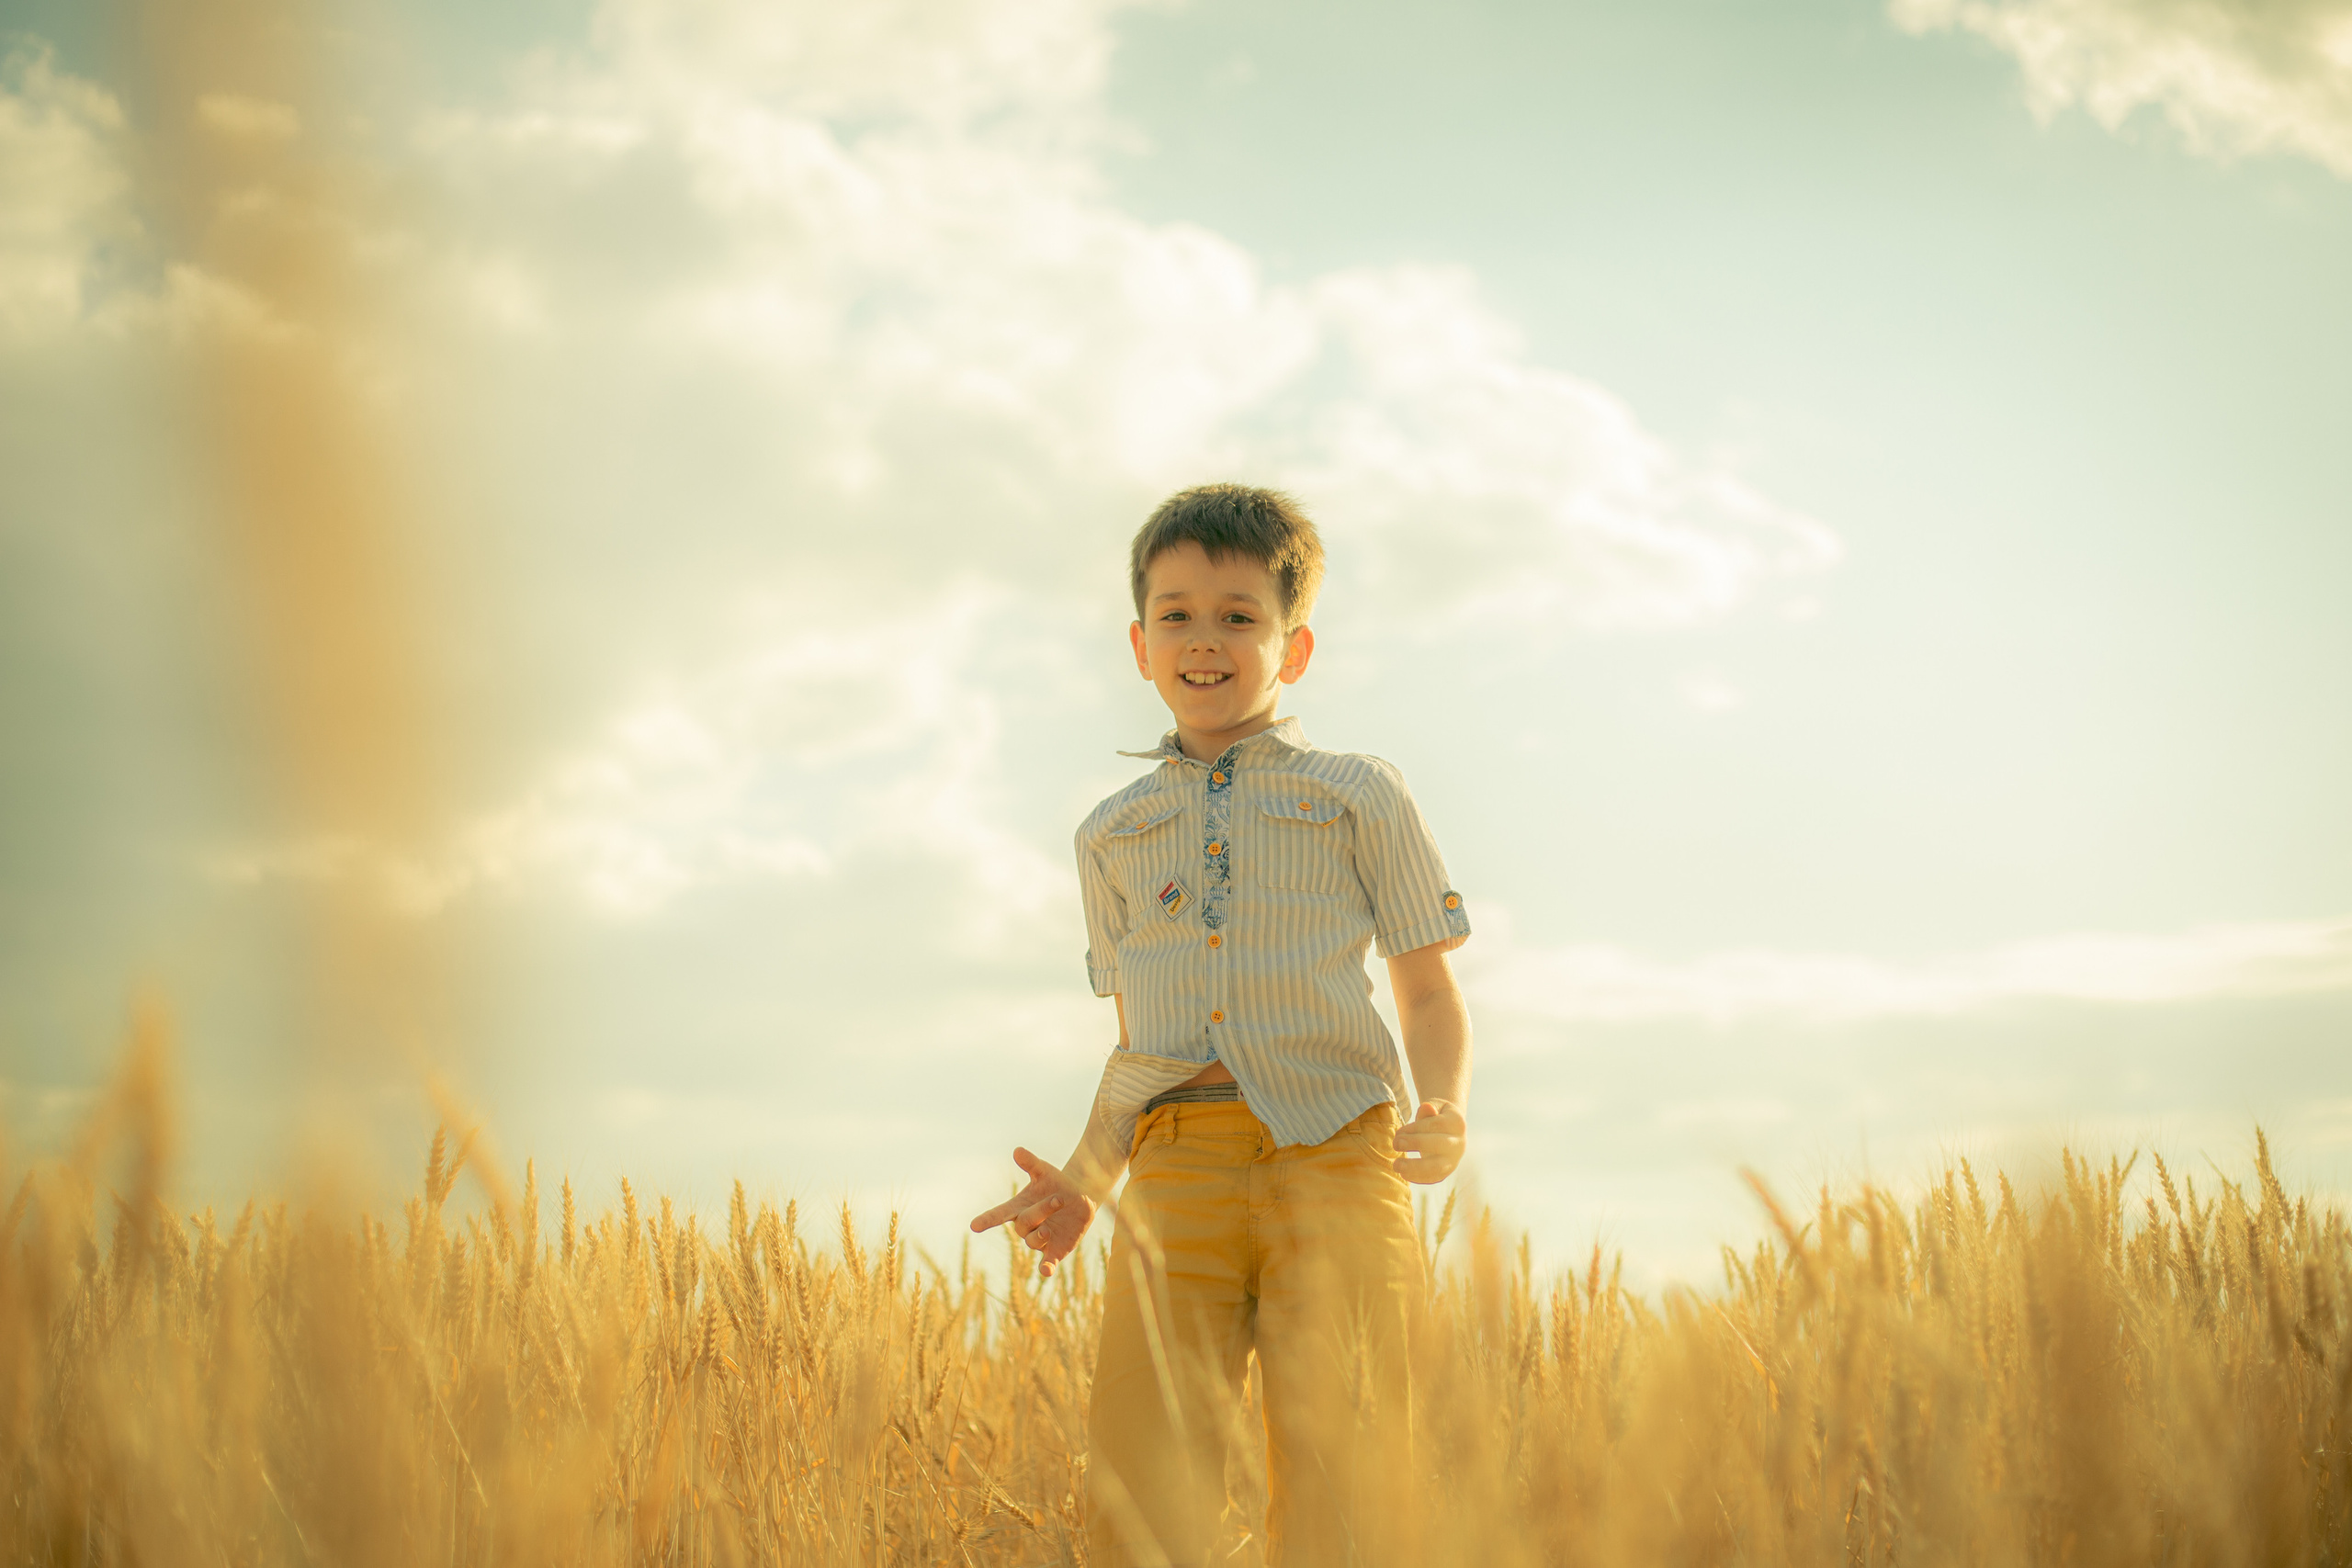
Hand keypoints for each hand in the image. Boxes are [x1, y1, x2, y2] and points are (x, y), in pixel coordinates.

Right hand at [969, 1146, 1098, 1276]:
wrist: (1081, 1197)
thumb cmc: (1057, 1183)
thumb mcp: (1045, 1172)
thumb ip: (1031, 1163)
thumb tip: (1017, 1150)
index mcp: (1019, 1208)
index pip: (999, 1214)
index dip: (987, 1219)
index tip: (974, 1225)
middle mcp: (1027, 1226)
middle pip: (1023, 1224)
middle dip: (1039, 1211)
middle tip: (1057, 1200)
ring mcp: (1040, 1240)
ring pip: (1033, 1242)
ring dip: (1042, 1233)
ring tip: (1053, 1225)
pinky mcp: (1054, 1252)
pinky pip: (1047, 1263)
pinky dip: (1046, 1268)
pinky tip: (1046, 1271)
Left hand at [1393, 1099, 1465, 1183]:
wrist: (1449, 1134)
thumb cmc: (1438, 1117)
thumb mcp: (1436, 1107)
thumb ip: (1430, 1107)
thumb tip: (1426, 1107)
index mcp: (1457, 1124)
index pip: (1436, 1125)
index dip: (1416, 1128)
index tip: (1399, 1132)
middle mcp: (1458, 1143)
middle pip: (1438, 1144)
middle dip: (1416, 1144)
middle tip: (1396, 1144)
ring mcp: (1453, 1160)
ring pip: (1437, 1167)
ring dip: (1415, 1167)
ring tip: (1396, 1165)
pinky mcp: (1446, 1173)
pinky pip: (1433, 1178)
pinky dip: (1418, 1178)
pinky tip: (1403, 1174)